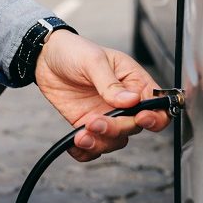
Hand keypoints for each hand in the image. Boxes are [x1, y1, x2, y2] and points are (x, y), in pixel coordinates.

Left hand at [35, 30, 169, 161]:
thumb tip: (131, 100)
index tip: (140, 118)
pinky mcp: (88, 125)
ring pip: (115, 141)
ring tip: (81, 134)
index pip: (156, 106)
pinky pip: (94, 146)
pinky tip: (75, 145)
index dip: (155, 117)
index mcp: (134, 82)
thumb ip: (111, 83)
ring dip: (100, 142)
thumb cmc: (74, 51)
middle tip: (95, 121)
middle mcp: (124, 103)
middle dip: (116, 129)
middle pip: (134, 127)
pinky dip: (86, 151)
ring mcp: (106, 115)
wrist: (46, 57)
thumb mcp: (94, 60)